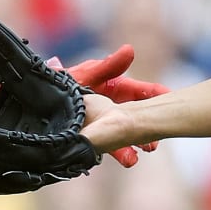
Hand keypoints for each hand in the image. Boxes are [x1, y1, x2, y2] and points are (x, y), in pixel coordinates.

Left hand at [56, 45, 166, 167]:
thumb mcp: (86, 74)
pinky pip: (109, 148)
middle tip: (158, 136)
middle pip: (138, 116)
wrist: (37, 103)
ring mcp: (105, 124)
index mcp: (115, 88)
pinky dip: (119, 153)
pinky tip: (128, 159)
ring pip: (126, 136)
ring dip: (136, 145)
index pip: (141, 91)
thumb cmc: (62, 83)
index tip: (173, 98)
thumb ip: (108, 67)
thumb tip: (130, 51)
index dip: (156, 94)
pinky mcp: (94, 138)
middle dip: (150, 127)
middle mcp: (114, 107)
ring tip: (144, 152)